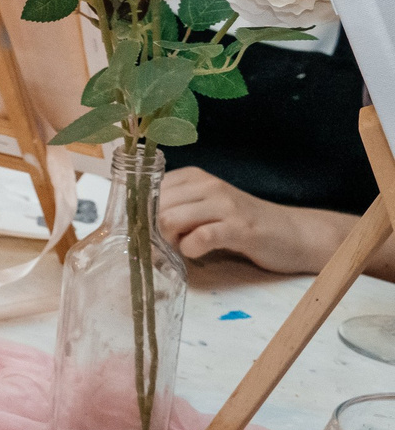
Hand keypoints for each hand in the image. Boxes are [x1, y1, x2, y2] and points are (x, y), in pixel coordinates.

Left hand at [158, 167, 351, 274]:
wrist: (293, 233)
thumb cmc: (242, 223)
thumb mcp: (205, 207)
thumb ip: (175, 208)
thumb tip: (136, 223)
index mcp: (194, 177)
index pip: (147, 190)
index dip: (141, 214)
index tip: (148, 230)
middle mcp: (208, 185)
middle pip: (154, 207)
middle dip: (152, 231)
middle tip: (167, 244)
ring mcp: (224, 205)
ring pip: (169, 220)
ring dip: (168, 242)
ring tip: (183, 247)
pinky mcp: (239, 229)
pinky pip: (199, 238)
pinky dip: (189, 250)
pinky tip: (198, 252)